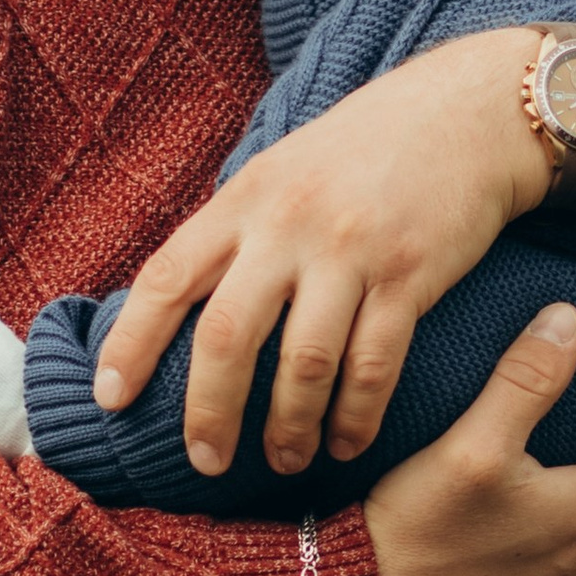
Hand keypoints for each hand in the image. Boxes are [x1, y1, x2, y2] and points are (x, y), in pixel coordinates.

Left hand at [94, 28, 549, 475]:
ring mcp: (351, 250)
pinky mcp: (410, 274)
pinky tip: (347, 443)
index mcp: (246, 197)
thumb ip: (239, 229)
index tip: (109, 398)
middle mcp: (290, 223)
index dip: (131, 342)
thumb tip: (185, 301)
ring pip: (303, 365)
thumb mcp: (285, 169)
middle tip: (206, 461)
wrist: (465, 114)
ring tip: (285, 461)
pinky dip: (355, 417)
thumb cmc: (366, 150)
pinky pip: (373, 365)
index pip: (169, 276)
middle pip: (228, 336)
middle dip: (210, 412)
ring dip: (289, 429)